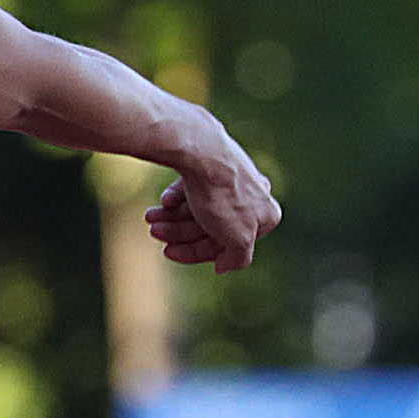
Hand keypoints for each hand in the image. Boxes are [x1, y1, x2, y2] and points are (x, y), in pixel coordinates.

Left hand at [144, 115, 280, 272]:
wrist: (202, 150)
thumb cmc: (222, 195)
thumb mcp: (237, 238)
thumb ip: (238, 258)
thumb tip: (225, 267)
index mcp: (267, 214)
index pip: (229, 244)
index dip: (196, 252)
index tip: (171, 253)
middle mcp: (255, 194)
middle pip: (212, 225)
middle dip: (179, 232)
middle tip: (154, 232)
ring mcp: (234, 177)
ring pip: (201, 207)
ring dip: (171, 216)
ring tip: (150, 217)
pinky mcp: (215, 163)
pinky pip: (196, 187)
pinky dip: (178, 196)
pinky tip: (164, 199)